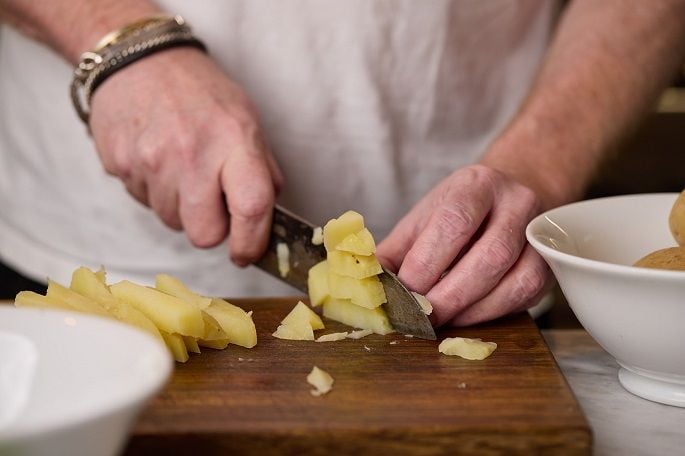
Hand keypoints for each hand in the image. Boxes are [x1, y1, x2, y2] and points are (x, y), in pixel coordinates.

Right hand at [89, 48, 282, 265]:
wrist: (138, 60)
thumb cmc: (199, 92)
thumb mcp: (245, 119)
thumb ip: (262, 169)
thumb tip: (270, 217)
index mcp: (233, 140)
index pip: (251, 208)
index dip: (252, 243)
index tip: (248, 253)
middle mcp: (191, 153)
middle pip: (204, 234)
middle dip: (211, 228)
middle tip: (211, 201)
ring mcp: (150, 160)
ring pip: (172, 223)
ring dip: (181, 208)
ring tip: (181, 167)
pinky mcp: (119, 165)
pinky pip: (143, 202)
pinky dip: (154, 191)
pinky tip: (157, 160)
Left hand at [376, 164, 552, 326]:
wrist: (508, 196)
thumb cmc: (458, 212)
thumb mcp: (422, 219)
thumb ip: (395, 252)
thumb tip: (368, 290)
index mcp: (476, 184)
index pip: (454, 221)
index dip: (427, 263)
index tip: (404, 292)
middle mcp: (516, 202)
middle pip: (489, 255)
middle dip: (450, 295)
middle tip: (422, 317)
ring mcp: (539, 233)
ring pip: (515, 280)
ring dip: (473, 310)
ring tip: (442, 320)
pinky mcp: (550, 262)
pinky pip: (527, 296)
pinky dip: (492, 313)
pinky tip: (467, 316)